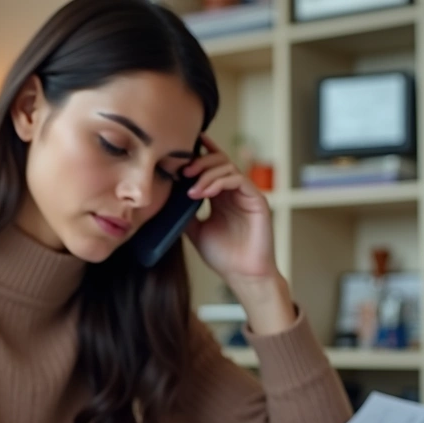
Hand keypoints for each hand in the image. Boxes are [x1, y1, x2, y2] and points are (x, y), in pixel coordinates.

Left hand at [182, 133, 278, 282]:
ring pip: (228, 167)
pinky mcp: (257, 200)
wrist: (242, 275)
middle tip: (183, 171)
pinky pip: (238, 180)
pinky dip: (219, 182)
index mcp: (222, 196)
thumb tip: (166, 196)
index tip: (181, 147)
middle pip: (220, 160)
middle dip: (200, 161)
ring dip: (206, 174)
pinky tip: (203, 194)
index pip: (212, 167)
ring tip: (191, 190)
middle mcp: (235, 192)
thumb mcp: (195, 230)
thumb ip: (184, 212)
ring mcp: (247, 194)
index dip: (201, 153)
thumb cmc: (222, 256)